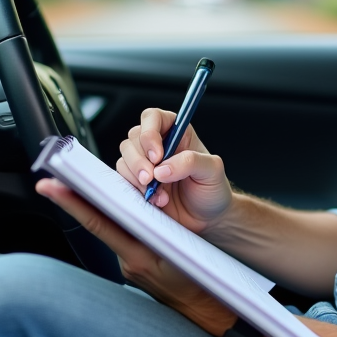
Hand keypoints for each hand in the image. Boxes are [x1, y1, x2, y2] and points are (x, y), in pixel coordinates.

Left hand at [36, 178, 235, 335]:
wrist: (202, 309)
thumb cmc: (199, 280)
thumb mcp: (183, 250)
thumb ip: (161, 228)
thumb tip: (142, 205)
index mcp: (139, 255)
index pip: (100, 222)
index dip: (75, 203)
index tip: (52, 187)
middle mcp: (128, 261)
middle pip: (97, 223)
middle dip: (73, 201)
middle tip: (49, 184)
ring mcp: (128, 265)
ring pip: (109, 229)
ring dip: (96, 210)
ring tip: (77, 188)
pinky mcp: (132, 266)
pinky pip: (120, 238)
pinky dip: (114, 222)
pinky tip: (111, 210)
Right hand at [116, 107, 233, 233]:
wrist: (206, 218)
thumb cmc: (212, 189)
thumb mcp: (213, 170)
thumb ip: (191, 162)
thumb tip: (162, 168)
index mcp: (177, 132)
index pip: (153, 118)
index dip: (150, 133)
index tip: (157, 155)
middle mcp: (158, 144)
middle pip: (134, 138)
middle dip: (140, 160)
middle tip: (152, 178)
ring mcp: (145, 163)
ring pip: (125, 158)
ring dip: (138, 177)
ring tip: (160, 194)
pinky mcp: (137, 182)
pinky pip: (124, 179)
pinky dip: (137, 191)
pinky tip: (156, 200)